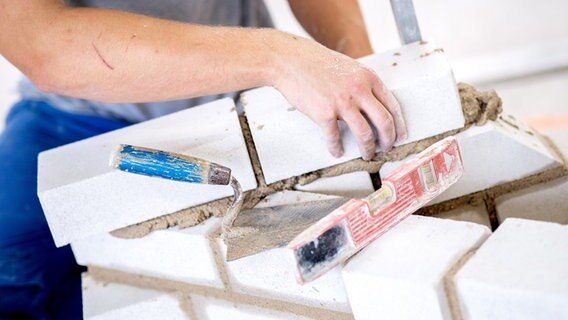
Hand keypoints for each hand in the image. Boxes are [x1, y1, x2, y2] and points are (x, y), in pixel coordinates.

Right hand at [272, 34, 406, 159]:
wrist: (290, 60)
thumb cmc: (314, 63)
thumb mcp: (347, 67)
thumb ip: (361, 84)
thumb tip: (370, 107)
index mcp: (367, 77)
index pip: (392, 105)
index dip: (399, 124)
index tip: (400, 135)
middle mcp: (359, 90)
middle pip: (384, 122)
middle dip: (388, 140)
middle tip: (386, 148)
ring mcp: (342, 102)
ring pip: (365, 134)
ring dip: (368, 148)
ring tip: (366, 154)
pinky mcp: (324, 113)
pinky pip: (335, 138)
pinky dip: (337, 148)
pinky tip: (337, 151)